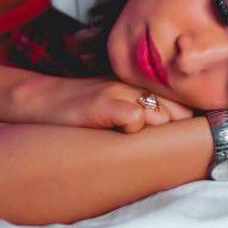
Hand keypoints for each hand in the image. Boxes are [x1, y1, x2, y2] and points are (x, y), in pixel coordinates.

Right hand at [25, 76, 194, 132]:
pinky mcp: (101, 103)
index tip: (177, 137)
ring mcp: (118, 92)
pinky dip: (132, 130)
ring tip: (134, 139)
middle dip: (175, 130)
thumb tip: (180, 130)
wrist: (43, 99)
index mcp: (141, 84)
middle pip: (180, 111)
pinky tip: (118, 134)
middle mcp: (134, 84)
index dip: (184, 122)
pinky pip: (134, 117)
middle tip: (155, 143)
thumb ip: (149, 109)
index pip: (184, 103)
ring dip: (155, 132)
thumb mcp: (120, 101)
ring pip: (161, 115)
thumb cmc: (84, 108)